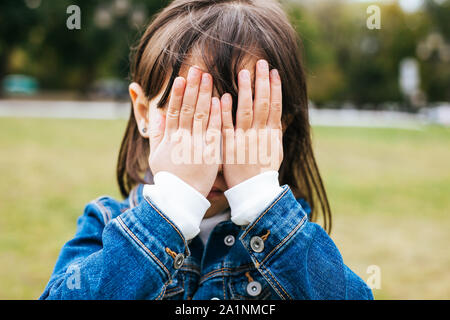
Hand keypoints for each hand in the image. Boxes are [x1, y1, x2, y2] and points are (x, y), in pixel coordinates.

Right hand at [148, 66, 221, 196]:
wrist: (181, 199)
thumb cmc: (169, 178)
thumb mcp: (155, 155)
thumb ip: (156, 134)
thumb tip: (155, 114)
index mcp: (169, 138)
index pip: (173, 111)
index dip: (178, 94)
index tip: (181, 78)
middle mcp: (182, 138)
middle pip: (188, 108)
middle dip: (193, 87)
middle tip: (197, 69)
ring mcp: (197, 145)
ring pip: (201, 115)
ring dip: (205, 94)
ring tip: (208, 77)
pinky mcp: (210, 153)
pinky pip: (214, 130)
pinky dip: (217, 114)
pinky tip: (220, 99)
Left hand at [221, 60, 282, 188]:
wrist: (253, 192)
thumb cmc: (263, 170)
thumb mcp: (275, 150)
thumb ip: (275, 131)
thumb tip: (282, 114)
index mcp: (272, 134)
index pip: (275, 106)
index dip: (275, 88)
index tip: (273, 72)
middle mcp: (260, 134)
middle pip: (263, 104)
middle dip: (262, 82)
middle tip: (261, 63)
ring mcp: (245, 140)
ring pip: (246, 111)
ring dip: (246, 91)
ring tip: (244, 72)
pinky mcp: (230, 147)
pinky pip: (228, 126)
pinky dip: (226, 111)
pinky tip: (224, 96)